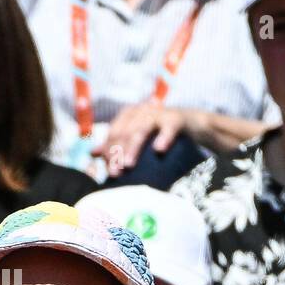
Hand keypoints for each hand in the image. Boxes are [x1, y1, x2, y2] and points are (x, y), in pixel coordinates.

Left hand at [93, 103, 208, 177]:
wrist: (191, 124)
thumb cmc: (159, 132)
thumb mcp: (137, 137)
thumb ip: (116, 144)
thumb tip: (92, 153)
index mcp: (128, 114)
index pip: (113, 133)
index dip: (108, 151)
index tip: (109, 171)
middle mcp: (141, 111)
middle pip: (124, 132)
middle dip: (117, 153)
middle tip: (116, 173)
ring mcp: (158, 113)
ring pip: (141, 130)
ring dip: (134, 147)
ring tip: (128, 164)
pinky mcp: (176, 118)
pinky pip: (169, 128)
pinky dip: (163, 138)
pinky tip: (159, 150)